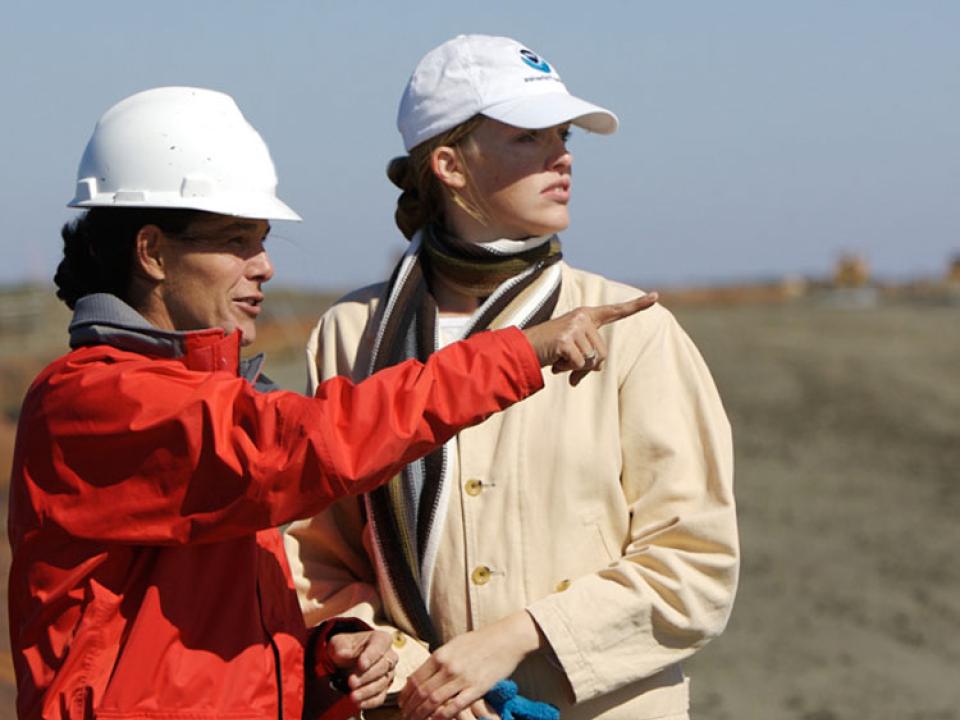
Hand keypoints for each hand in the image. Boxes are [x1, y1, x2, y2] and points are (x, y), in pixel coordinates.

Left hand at [326, 630, 397, 709]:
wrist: (346, 661)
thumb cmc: (346, 648)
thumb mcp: (339, 642)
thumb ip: (341, 646)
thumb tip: (343, 654)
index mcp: (381, 639)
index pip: (379, 646)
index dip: (371, 656)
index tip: (361, 664)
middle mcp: (389, 656)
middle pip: (383, 666)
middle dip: (367, 676)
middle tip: (352, 682)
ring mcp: (389, 673)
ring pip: (382, 683)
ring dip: (367, 691)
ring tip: (353, 696)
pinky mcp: (384, 688)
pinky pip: (381, 696)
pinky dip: (370, 701)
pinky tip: (359, 703)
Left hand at [398, 611, 539, 719]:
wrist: (506, 639)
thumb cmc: (481, 640)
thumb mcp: (455, 644)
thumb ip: (439, 658)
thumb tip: (424, 673)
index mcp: (441, 654)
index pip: (416, 678)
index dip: (406, 694)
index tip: (402, 703)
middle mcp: (448, 666)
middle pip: (422, 692)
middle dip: (411, 707)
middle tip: (406, 715)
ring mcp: (462, 678)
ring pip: (434, 701)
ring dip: (422, 713)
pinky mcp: (477, 688)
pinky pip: (455, 706)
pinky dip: (442, 716)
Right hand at [522, 293, 657, 385]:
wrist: (522, 350)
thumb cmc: (549, 351)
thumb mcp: (572, 353)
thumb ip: (586, 359)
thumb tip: (589, 372)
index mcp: (586, 316)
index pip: (615, 311)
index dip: (637, 306)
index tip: (656, 296)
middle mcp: (582, 317)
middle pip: (602, 353)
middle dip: (586, 365)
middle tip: (567, 363)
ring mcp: (574, 327)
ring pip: (592, 360)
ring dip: (575, 368)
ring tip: (559, 360)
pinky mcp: (565, 339)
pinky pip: (579, 364)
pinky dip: (567, 369)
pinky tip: (554, 362)